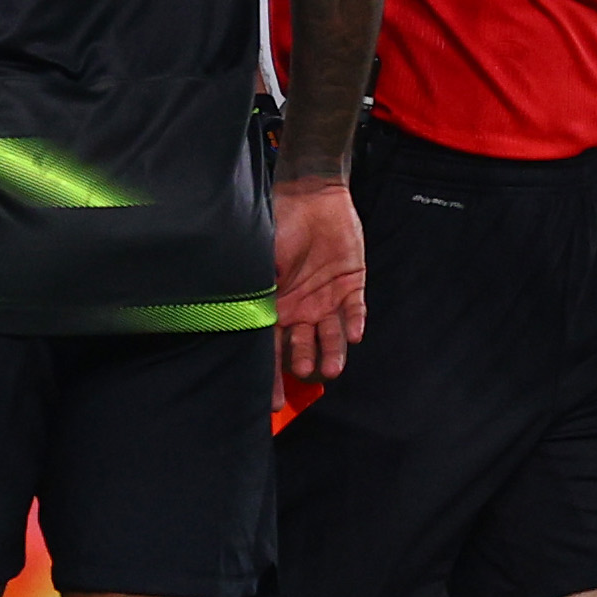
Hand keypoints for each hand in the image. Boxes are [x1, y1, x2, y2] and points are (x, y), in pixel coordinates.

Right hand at [272, 175, 366, 384]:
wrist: (312, 195)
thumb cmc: (279, 223)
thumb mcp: (260, 257)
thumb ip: (256, 288)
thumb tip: (241, 316)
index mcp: (275, 306)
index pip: (271, 347)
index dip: (271, 374)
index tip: (272, 400)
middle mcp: (301, 310)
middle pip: (302, 348)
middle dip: (303, 363)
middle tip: (305, 374)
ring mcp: (326, 300)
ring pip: (331, 336)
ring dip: (332, 351)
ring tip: (332, 367)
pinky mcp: (351, 286)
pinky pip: (355, 311)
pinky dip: (354, 323)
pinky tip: (355, 334)